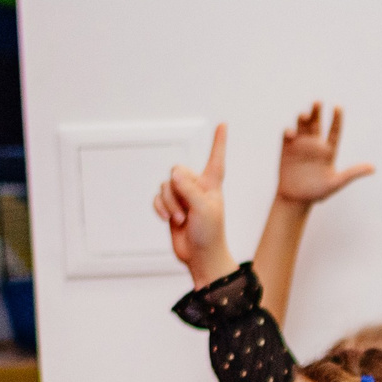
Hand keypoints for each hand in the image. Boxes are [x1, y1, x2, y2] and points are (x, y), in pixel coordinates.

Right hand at [153, 124, 229, 283]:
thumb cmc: (209, 234)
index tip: (223, 124)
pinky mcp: (171, 207)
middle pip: (177, 173)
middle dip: (176, 192)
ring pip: (165, 186)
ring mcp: (183, 197)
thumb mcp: (204, 209)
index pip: (216, 159)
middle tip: (186, 212)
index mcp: (212, 185)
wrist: (200, 257)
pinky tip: (167, 220)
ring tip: (181, 220)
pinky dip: (160, 208)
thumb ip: (189, 189)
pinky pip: (157, 197)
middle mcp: (197, 187)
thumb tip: (174, 173)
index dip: (218, 142)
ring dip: (169, 204)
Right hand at [275, 103, 373, 205]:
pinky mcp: (287, 148)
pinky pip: (288, 134)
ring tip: (305, 115)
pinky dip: (289, 131)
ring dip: (303, 117)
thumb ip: (353, 173)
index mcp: (328, 151)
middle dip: (317, 112)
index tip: (338, 107)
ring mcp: (301, 145)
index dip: (337, 119)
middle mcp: (315, 145)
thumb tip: (373, 168)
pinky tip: (292, 133)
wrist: (296, 200)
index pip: (334, 131)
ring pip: (303, 125)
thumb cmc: (318, 193)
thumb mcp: (337, 182)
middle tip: (318, 102)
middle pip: (317, 123)